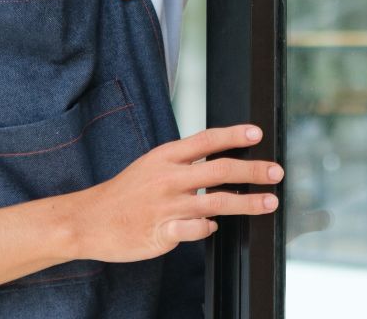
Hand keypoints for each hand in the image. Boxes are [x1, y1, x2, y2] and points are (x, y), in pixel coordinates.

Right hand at [69, 124, 282, 262]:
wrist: (91, 218)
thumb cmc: (126, 191)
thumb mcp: (153, 163)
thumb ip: (184, 162)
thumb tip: (218, 165)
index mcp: (166, 156)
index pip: (206, 140)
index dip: (233, 135)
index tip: (257, 133)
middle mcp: (169, 178)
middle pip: (219, 170)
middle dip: (253, 170)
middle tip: (276, 172)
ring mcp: (167, 206)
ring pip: (216, 203)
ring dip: (247, 203)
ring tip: (268, 202)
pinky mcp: (162, 233)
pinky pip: (197, 231)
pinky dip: (209, 228)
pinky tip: (213, 227)